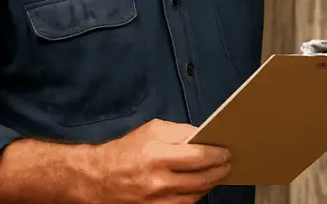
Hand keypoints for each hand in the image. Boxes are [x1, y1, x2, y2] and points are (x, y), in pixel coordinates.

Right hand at [84, 119, 231, 203]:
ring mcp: (156, 199)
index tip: (226, 152)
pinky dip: (195, 195)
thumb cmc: (126, 150)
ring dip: (211, 184)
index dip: (217, 155)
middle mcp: (158, 180)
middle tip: (228, 163)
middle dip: (220, 170)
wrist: (98, 178)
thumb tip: (204, 136)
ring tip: (218, 174)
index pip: (198, 156)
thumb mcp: (152, 130)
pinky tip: (201, 186)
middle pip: (201, 178)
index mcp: (157, 155)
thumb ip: (180, 131)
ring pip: (196, 195)